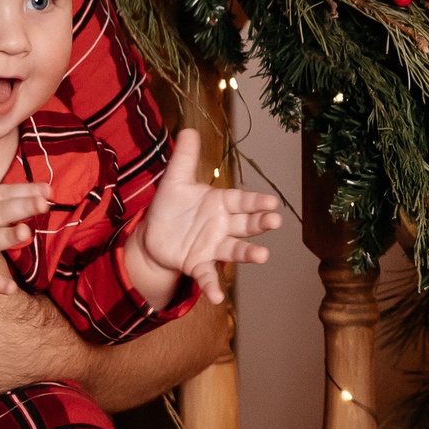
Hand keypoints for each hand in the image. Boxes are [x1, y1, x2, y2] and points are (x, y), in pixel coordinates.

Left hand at [129, 129, 282, 304]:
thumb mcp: (175, 180)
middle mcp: (223, 226)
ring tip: (262, 257)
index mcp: (221, 203)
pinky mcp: (198, 264)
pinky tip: (217, 298)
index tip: (272, 202)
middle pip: (246, 225)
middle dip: (260, 224)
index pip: (242, 201)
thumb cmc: (171, 206)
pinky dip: (213, 287)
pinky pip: (208, 276)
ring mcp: (213, 247)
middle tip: (275, 222)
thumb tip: (188, 130)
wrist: (153, 234)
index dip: (256, 202)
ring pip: (235, 251)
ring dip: (248, 254)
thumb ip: (184, 158)